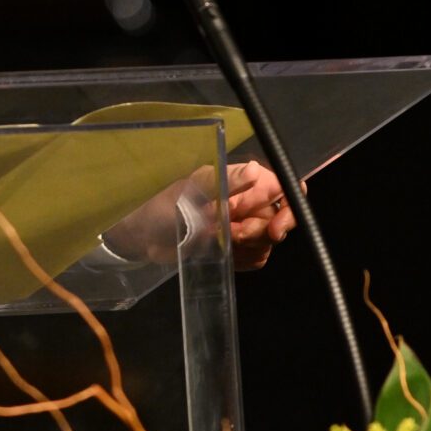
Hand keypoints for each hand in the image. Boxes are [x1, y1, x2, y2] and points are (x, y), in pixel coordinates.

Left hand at [100, 161, 298, 268]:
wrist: (142, 236)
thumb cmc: (162, 205)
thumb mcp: (191, 191)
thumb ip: (225, 182)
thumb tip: (257, 170)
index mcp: (240, 182)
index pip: (283, 187)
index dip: (288, 208)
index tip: (274, 230)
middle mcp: (247, 202)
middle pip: (280, 220)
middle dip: (260, 234)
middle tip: (233, 235)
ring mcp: (242, 225)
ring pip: (268, 243)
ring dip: (248, 248)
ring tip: (219, 242)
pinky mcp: (235, 248)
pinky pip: (256, 258)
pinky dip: (242, 260)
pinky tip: (221, 254)